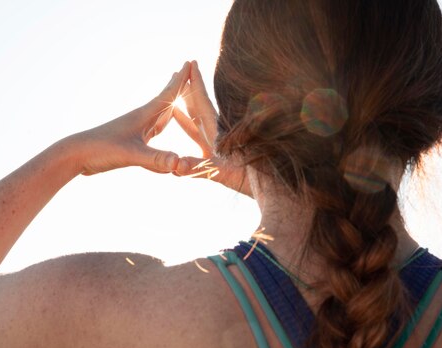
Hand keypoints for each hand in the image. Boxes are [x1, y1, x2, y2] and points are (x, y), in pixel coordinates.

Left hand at [71, 62, 190, 174]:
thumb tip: (178, 163)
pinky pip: (154, 128)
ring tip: (178, 93)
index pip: (168, 94)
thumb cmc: (101, 150)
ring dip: (172, 103)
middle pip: (166, 99)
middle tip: (189, 71)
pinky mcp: (131, 140)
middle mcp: (141, 119)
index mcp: (143, 116)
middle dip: (178, 86)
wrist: (77, 155)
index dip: (181, 81)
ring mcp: (136, 129)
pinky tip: (162, 123)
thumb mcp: (131, 155)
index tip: (191, 62)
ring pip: (160, 113)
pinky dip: (164, 122)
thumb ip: (156, 160)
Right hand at [172, 61, 252, 196]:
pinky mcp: (217, 156)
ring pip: (195, 120)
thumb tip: (176, 166)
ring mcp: (217, 145)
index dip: (196, 83)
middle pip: (198, 106)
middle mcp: (217, 135)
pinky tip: (181, 121)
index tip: (190, 63)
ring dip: (183, 106)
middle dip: (188, 89)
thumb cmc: (249, 181)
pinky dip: (186, 124)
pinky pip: (196, 135)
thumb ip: (199, 169)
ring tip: (172, 93)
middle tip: (178, 72)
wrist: (270, 190)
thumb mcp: (222, 174)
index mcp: (218, 133)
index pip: (203, 102)